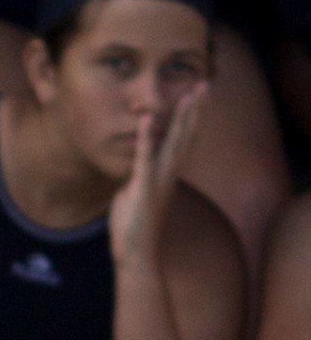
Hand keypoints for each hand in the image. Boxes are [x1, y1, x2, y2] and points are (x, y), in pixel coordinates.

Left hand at [109, 85, 205, 268]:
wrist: (135, 255)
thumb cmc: (133, 227)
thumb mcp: (135, 194)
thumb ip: (138, 177)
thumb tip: (135, 169)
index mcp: (166, 174)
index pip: (182, 139)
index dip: (191, 116)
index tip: (197, 93)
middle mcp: (167, 175)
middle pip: (185, 136)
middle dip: (194, 109)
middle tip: (206, 84)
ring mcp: (157, 182)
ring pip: (172, 144)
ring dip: (179, 119)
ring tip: (187, 94)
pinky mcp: (142, 190)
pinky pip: (144, 160)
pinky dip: (144, 140)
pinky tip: (145, 120)